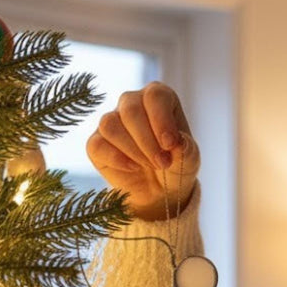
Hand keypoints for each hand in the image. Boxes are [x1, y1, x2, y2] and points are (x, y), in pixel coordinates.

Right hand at [86, 82, 200, 220]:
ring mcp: (111, 121)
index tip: (170, 145)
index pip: (155, 96)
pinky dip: (117, 159)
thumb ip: (187, 149)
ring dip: (133, 150)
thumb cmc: (177, 166)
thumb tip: (178, 143)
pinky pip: (97, 145)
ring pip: (110, 125)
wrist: (161, 190)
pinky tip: (133, 168)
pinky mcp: (97, 142)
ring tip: (151, 166)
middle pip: (130, 110)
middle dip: (148, 142)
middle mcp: (132, 103)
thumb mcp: (189, 160)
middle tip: (163, 163)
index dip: (162, 120)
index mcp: (158, 97)